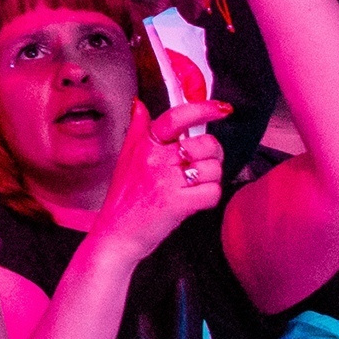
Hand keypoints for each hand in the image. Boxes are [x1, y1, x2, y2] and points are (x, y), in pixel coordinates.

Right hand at [85, 100, 229, 265]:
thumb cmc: (124, 198)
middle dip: (212, 156)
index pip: (176, 118)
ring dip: (210, 180)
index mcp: (144, 144)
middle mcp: (154, 158)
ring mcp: (165, 181)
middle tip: (201, 167)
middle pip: (206, 145)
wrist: (116, 235)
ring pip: (213, 169)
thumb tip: (139, 103)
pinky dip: (209, 199)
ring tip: (191, 188)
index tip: (223, 109)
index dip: (204, 109)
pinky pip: (212, 192)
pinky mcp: (177, 203)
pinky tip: (193, 202)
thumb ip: (137, 130)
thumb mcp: (126, 158)